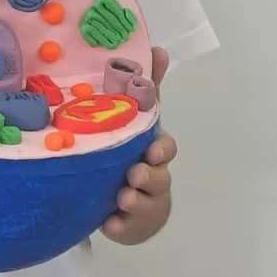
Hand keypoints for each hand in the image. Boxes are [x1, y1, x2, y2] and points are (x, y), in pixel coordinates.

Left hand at [103, 46, 174, 243]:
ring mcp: (142, 203)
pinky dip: (120, 226)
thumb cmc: (129, 148)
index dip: (162, 149)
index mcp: (153, 151)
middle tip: (133, 174)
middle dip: (149, 176)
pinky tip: (109, 223)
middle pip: (159, 178)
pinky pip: (126, 228)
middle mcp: (152, 177)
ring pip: (146, 203)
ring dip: (136, 200)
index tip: (152, 150)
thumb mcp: (133, 117)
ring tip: (121, 197)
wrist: (119, 193)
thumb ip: (146, 86)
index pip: (166, 148)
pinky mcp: (127, 224)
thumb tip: (158, 48)